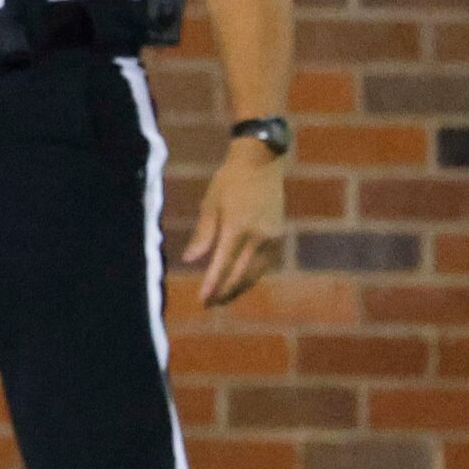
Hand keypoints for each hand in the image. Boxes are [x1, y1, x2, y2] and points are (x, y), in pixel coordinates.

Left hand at [184, 141, 285, 306]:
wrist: (261, 164)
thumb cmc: (229, 182)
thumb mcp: (210, 203)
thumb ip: (203, 234)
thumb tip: (189, 260)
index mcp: (238, 227)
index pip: (223, 264)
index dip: (213, 284)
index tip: (203, 300)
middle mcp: (259, 236)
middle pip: (241, 274)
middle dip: (225, 291)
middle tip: (209, 304)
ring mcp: (272, 237)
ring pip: (256, 272)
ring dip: (239, 287)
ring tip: (223, 298)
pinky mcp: (279, 236)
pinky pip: (265, 264)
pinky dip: (252, 276)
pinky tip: (240, 282)